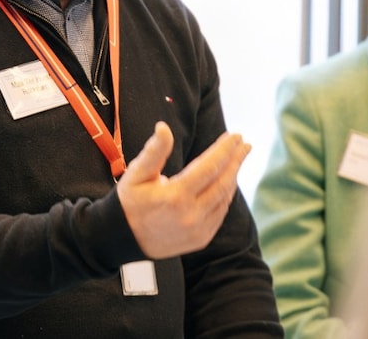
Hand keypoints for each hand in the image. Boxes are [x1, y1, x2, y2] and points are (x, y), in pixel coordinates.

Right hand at [116, 121, 250, 258]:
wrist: (123, 239)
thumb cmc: (129, 202)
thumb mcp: (136, 174)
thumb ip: (154, 151)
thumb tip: (164, 127)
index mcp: (176, 196)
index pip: (210, 167)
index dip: (225, 149)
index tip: (235, 135)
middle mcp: (191, 215)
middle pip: (223, 182)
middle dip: (236, 161)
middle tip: (245, 144)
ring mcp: (198, 230)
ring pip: (224, 199)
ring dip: (232, 177)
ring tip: (236, 160)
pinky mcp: (201, 239)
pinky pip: (219, 213)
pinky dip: (225, 196)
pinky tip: (226, 183)